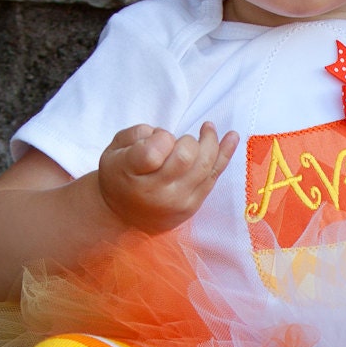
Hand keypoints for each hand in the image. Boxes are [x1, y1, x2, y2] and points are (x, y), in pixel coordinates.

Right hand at [96, 121, 238, 232]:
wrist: (124, 218)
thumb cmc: (120, 176)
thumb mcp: (113, 150)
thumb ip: (136, 135)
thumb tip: (165, 135)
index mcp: (131, 174)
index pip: (153, 152)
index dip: (161, 138)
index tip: (158, 139)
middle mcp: (156, 192)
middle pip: (185, 157)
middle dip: (187, 140)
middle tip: (177, 141)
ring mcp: (178, 201)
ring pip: (204, 166)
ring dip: (210, 142)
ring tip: (208, 128)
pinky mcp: (193, 205)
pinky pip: (213, 177)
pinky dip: (225, 154)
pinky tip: (232, 137)